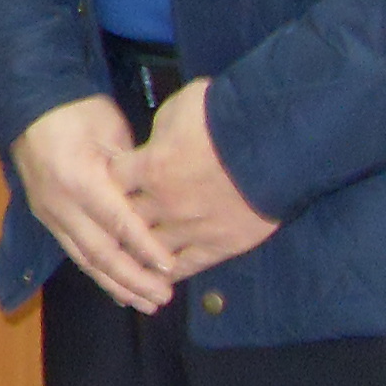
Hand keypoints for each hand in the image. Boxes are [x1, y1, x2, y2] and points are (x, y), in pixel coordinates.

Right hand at [12, 94, 176, 310]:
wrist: (30, 107)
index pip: (117, 221)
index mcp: (79, 178)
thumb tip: (156, 204)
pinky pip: (74, 252)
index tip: (170, 268)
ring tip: (146, 303)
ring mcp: (49, 214)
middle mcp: (60, 204)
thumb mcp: (111, 132)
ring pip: (84, 259)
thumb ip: (131, 172)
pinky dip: (98, 274)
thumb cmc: (78, 113)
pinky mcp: (47, 219)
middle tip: (163, 297)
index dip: (145, 247)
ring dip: (116, 284)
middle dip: (132, 278)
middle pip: (99, 251)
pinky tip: (119, 290)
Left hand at [122, 78, 277, 275]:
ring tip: (131, 256)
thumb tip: (156, 145)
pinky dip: (170, 271)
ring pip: (151, 250)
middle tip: (112, 223)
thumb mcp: (179, 110)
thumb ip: (159, 134)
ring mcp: (192, 227)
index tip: (110, 182)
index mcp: (150, 167)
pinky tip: (161, 275)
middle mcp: (164, 203)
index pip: (112, 182)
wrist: (277, 143)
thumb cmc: (225, 116)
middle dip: (117, 220)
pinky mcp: (220, 245)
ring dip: (139, 252)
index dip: (109, 182)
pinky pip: (188, 265)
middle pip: (126, 219)